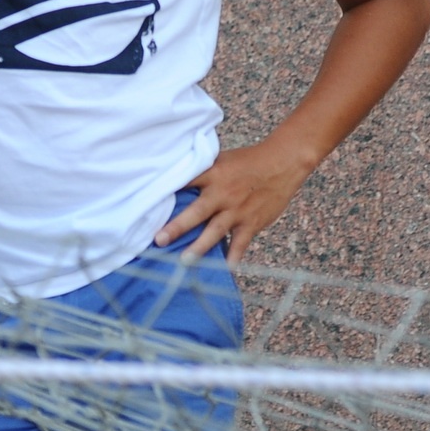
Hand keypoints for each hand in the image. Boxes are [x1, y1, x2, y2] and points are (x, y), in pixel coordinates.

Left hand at [155, 139, 316, 262]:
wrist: (282, 163)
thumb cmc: (249, 161)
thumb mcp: (222, 160)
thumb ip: (202, 172)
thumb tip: (177, 179)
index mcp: (212, 174)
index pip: (186, 183)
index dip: (168, 193)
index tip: (147, 206)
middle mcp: (222, 194)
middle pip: (196, 212)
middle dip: (178, 226)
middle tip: (159, 240)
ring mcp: (237, 210)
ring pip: (215, 232)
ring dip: (199, 247)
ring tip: (184, 261)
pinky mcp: (251, 223)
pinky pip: (239, 244)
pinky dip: (233, 258)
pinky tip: (224, 270)